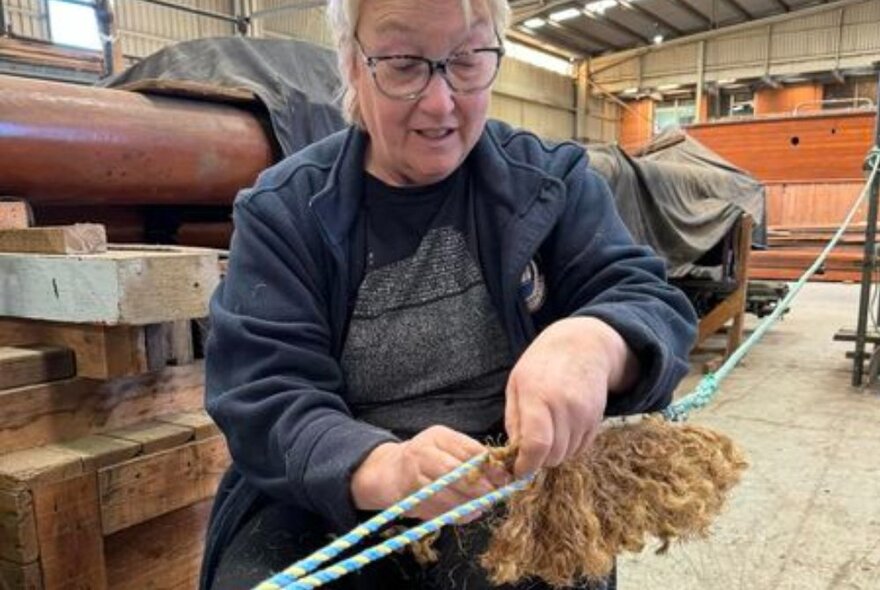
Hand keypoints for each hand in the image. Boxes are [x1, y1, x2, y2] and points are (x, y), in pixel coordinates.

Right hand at [350, 425, 509, 520]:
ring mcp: (413, 473)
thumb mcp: (446, 448)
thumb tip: (501, 475)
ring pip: (447, 493)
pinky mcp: (408, 496)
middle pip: (457, 471)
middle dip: (479, 486)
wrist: (388, 472)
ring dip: (468, 503)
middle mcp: (423, 451)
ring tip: (482, 507)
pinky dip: (455, 514)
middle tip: (493, 495)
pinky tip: (466, 513)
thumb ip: (470, 458)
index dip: (490, 466)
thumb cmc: (426, 460)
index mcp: (438, 435)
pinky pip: (436, 508)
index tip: (505, 478)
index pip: (469, 449)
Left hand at [504, 317, 637, 477]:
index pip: (535, 444)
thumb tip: (514, 454)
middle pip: (552, 455)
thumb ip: (514, 420)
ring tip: (548, 430)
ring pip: (567, 454)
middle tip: (531, 447)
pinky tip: (563, 426)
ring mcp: (583, 413)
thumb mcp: (517, 385)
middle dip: (539, 459)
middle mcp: (563, 406)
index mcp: (537, 396)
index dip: (526, 465)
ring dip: (554, 452)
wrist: (583, 346)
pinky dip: (569, 446)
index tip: (519, 470)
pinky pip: (581, 448)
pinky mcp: (597, 419)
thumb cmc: (542, 364)